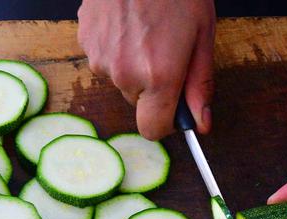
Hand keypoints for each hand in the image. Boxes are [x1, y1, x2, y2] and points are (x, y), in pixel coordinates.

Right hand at [78, 0, 215, 138]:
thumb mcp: (202, 36)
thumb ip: (199, 85)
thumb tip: (200, 124)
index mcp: (158, 76)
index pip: (153, 129)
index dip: (167, 120)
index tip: (175, 105)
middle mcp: (124, 72)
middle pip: (138, 102)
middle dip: (153, 85)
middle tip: (166, 48)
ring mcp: (100, 55)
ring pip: (121, 78)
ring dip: (133, 63)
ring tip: (147, 27)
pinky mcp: (84, 38)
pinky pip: (105, 57)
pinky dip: (117, 46)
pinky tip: (129, 20)